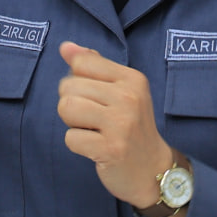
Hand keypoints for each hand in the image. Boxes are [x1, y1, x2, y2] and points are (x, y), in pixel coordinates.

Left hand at [56, 43, 171, 209]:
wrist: (152, 170)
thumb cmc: (130, 127)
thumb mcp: (120, 91)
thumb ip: (92, 66)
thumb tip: (65, 47)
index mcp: (132, 79)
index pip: (81, 63)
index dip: (78, 81)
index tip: (96, 98)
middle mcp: (129, 97)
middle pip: (68, 86)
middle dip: (73, 105)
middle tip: (96, 120)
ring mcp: (121, 124)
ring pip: (66, 108)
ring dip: (72, 124)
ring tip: (94, 131)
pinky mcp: (111, 149)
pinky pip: (70, 138)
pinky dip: (78, 145)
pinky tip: (96, 148)